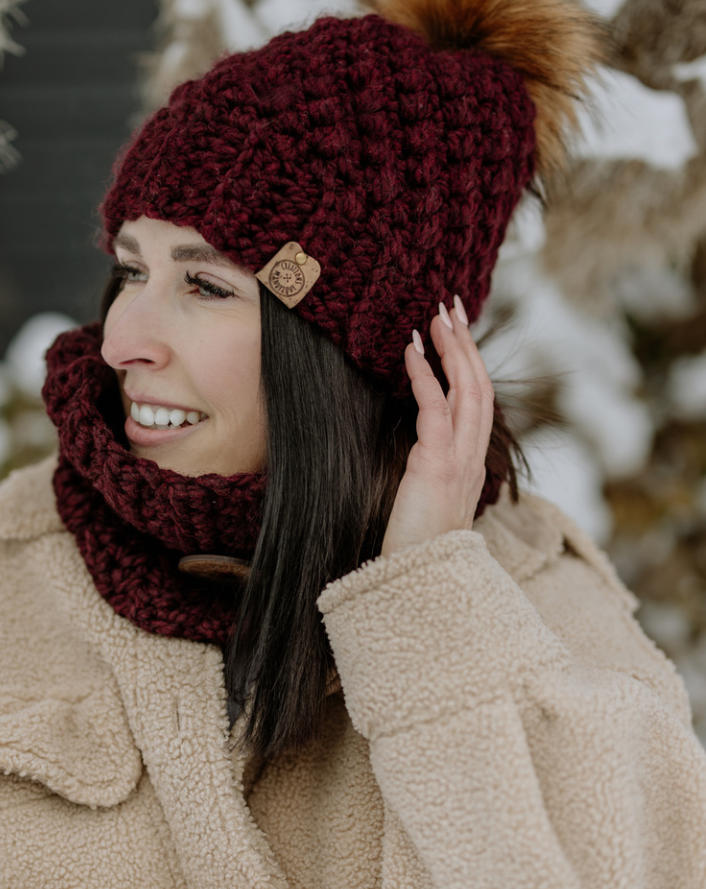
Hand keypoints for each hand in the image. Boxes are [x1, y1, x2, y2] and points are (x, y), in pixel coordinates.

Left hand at [380, 296, 494, 557]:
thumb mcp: (426, 503)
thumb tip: (414, 453)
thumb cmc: (415, 548)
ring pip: (466, 391)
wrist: (420, 582)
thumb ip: (427, 473)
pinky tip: (410, 349)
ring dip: (452, 349)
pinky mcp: (436, 465)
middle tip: (451, 306)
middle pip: (478, 387)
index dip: (470, 364)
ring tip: (437, 316)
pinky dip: (424, 375)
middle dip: (466, 343)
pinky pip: (434, 408)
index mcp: (472, 464)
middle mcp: (473, 458)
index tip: (457, 332)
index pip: (478, 403)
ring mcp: (459, 460)